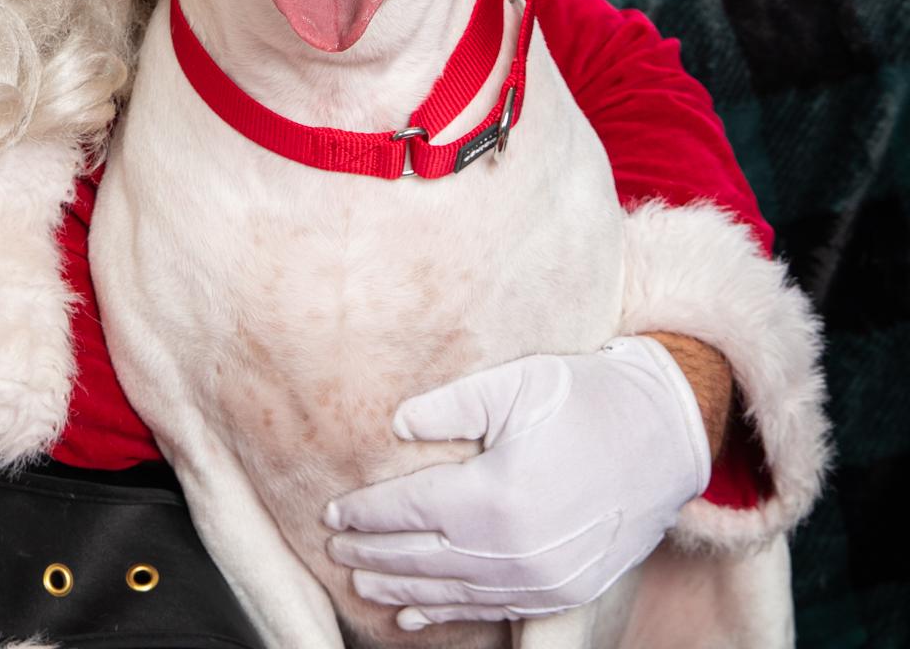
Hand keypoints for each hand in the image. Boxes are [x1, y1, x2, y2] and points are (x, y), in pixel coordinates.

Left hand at [322, 337, 711, 630]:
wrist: (667, 437)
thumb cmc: (586, 399)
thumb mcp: (516, 383)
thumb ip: (449, 405)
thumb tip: (396, 424)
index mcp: (494, 493)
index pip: (408, 510)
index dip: (364, 513)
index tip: (331, 511)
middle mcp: (513, 547)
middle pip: (421, 556)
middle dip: (371, 553)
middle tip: (334, 548)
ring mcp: (540, 576)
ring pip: (450, 591)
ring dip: (400, 587)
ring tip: (361, 582)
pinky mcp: (563, 590)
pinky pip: (492, 608)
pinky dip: (448, 612)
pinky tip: (415, 614)